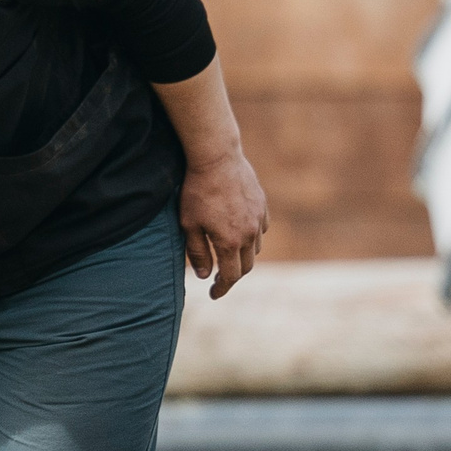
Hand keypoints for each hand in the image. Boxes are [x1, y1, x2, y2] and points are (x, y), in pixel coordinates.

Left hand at [180, 148, 266, 298]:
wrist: (216, 157)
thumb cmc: (197, 191)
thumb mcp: (189, 224)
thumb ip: (197, 252)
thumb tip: (205, 275)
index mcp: (229, 242)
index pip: (230, 276)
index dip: (221, 288)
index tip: (213, 293)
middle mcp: (248, 234)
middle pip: (246, 266)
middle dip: (233, 275)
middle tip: (219, 277)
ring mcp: (258, 219)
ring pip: (254, 248)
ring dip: (242, 256)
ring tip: (227, 254)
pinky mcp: (262, 206)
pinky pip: (261, 229)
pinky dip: (251, 237)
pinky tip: (239, 232)